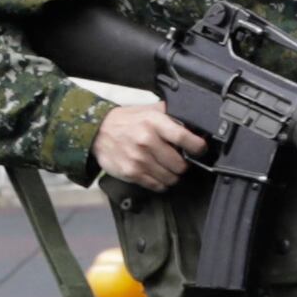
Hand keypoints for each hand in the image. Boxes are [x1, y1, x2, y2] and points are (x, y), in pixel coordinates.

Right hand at [90, 102, 212, 190]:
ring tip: (168, 169)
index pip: (185, 138)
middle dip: (183, 165)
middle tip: (179, 161)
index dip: (197, 147)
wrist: (97, 132)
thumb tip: (193, 121)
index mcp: (153, 123)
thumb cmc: (125, 122)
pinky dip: (161, 183)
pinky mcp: (131, 172)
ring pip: (170, 178)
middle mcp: (146, 141)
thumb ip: (170, 114)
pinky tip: (158, 175)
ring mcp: (138, 159)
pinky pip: (156, 185)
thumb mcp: (148, 110)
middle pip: (180, 164)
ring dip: (173, 175)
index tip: (199, 150)